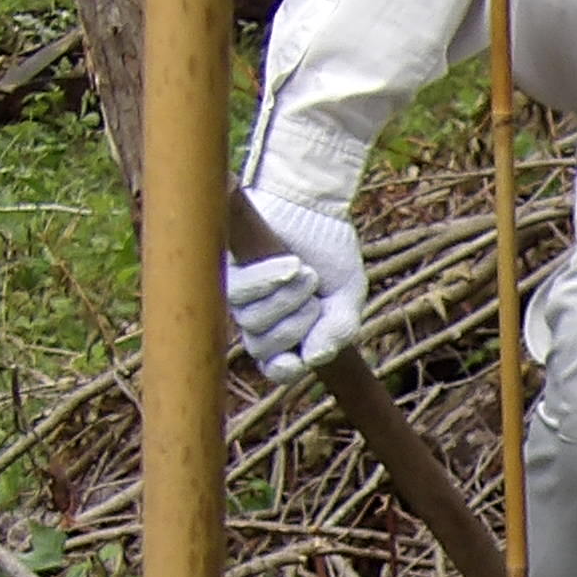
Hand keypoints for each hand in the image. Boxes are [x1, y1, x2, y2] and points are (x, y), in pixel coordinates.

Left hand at [226, 192, 367, 380]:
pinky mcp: (228, 269)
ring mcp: (242, 296)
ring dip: (285, 299)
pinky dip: (267, 280)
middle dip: (294, 325)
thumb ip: (338, 330)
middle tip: (314, 298)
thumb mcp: (348, 296)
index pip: (275, 368)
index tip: (295, 361)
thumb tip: (313, 359)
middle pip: (261, 346)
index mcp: (290, 332)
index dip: (282, 370)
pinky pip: (238, 292)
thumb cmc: (330, 252)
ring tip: (304, 272)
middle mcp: (261, 318)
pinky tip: (290, 263)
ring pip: (250, 321)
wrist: (316, 206)